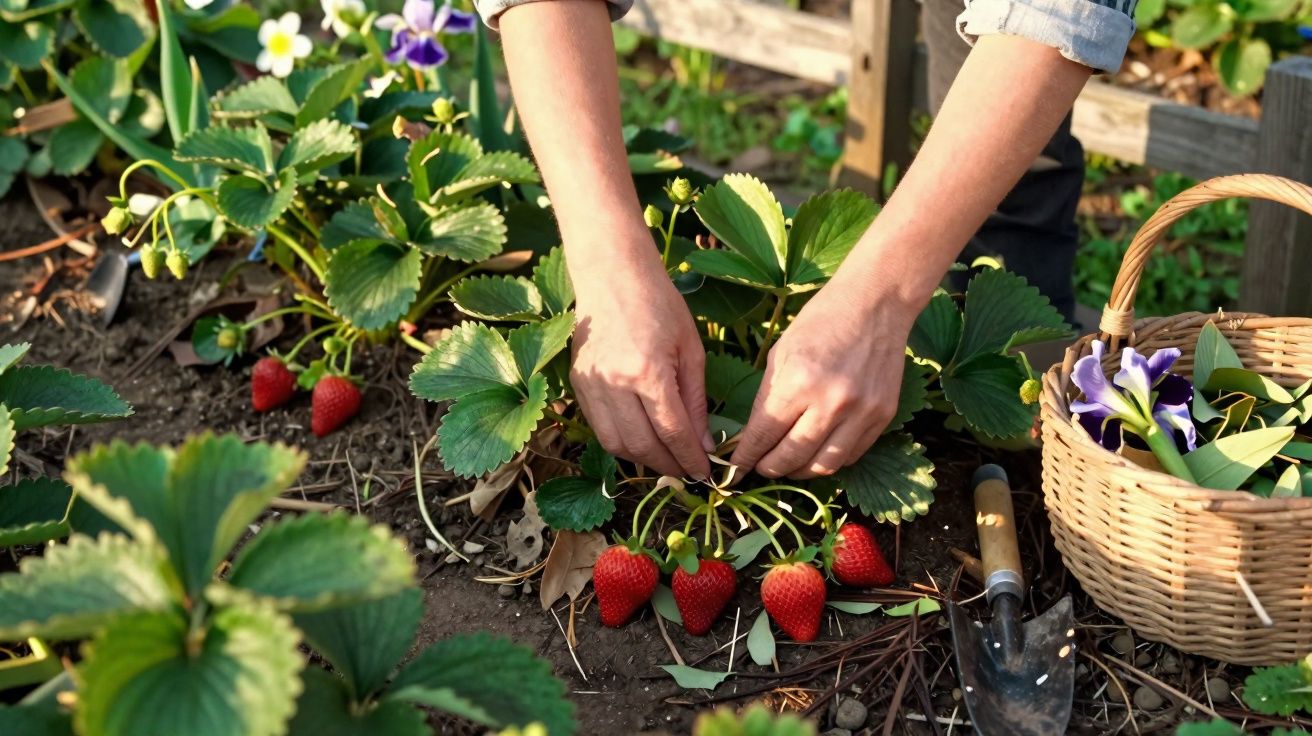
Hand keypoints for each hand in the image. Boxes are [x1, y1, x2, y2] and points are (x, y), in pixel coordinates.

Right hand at [570, 251, 712, 479]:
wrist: (612, 274)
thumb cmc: (660, 304)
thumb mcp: (690, 350)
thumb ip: (696, 401)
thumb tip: (704, 444)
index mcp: (647, 372)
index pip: (672, 432)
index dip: (690, 459)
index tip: (705, 474)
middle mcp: (614, 383)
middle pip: (641, 446)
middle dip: (668, 466)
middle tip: (687, 472)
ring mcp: (591, 385)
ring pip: (615, 444)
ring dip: (642, 459)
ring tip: (665, 459)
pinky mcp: (578, 384)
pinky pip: (599, 428)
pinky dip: (621, 442)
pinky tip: (641, 439)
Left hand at [730, 280, 916, 479]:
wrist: (875, 304)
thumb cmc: (821, 322)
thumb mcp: (780, 354)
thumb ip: (766, 398)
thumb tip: (751, 437)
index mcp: (798, 382)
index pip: (764, 435)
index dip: (745, 457)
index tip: (734, 469)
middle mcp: (831, 403)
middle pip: (792, 458)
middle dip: (768, 469)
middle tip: (759, 468)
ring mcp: (861, 413)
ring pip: (823, 466)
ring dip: (799, 473)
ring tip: (786, 466)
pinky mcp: (883, 417)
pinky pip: (850, 455)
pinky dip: (828, 461)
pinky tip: (815, 453)